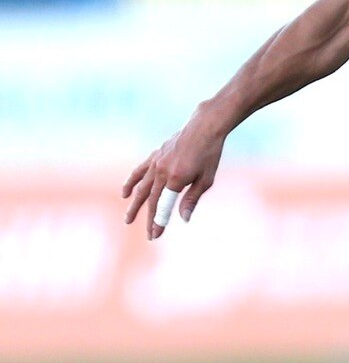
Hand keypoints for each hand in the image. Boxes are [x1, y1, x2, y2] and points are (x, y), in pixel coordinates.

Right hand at [121, 108, 227, 239]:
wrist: (204, 128)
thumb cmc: (209, 154)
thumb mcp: (206, 179)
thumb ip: (192, 199)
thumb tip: (183, 218)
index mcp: (175, 179)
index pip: (162, 206)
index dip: (158, 221)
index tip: (154, 235)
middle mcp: (161, 171)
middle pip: (151, 200)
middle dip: (149, 218)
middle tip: (148, 235)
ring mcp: (156, 163)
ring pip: (141, 188)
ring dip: (135, 205)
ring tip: (128, 219)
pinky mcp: (154, 156)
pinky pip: (139, 171)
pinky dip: (131, 182)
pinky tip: (126, 194)